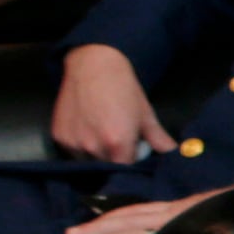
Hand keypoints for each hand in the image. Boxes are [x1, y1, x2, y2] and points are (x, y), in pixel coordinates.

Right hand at [52, 43, 176, 162]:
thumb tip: (175, 153)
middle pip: (107, 167)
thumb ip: (158, 139)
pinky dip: (81, 147)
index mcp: (117, 143)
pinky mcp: (58, 137)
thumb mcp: (145, 114)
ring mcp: (73, 143)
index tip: (135, 152)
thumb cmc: (124, 89)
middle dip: (115, 159)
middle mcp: (92, 146)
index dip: (132, 162)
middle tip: (119, 140)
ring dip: (97, 155)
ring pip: (88, 162)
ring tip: (102, 132)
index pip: (126, 168)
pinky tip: (88, 129)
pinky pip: (72, 152)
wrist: (93, 66)